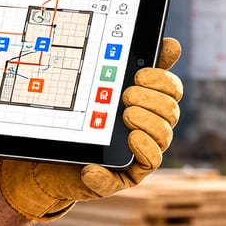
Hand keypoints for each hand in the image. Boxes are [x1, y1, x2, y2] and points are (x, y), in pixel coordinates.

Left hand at [0, 37, 182, 220]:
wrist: (52, 155)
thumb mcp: (106, 88)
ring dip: (146, 128)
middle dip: (152, 102)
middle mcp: (151, 132)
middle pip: (171, 115)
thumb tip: (172, 44)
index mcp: (152, 107)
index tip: (139, 75)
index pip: (173, 92)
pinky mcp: (117, 181)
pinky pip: (124, 180)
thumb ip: (137, 65)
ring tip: (125, 117)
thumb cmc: (87, 115)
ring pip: (161, 143)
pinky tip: (91, 167)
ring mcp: (137, 157)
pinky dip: (106, 174)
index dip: (163, 81)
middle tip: (127, 96)